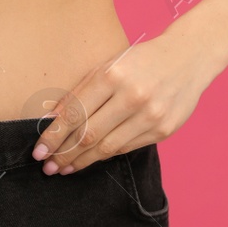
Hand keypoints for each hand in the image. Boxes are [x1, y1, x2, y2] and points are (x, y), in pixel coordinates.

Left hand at [30, 31, 213, 174]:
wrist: (188, 58)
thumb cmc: (140, 61)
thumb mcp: (107, 66)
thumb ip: (80, 92)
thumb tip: (51, 119)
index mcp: (113, 75)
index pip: (75, 113)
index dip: (53, 136)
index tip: (39, 151)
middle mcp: (132, 96)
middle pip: (89, 134)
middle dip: (64, 153)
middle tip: (47, 166)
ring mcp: (151, 115)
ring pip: (107, 147)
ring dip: (82, 160)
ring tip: (64, 168)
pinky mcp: (163, 130)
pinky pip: (126, 147)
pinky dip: (105, 155)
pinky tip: (91, 159)